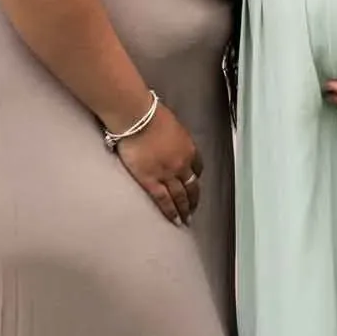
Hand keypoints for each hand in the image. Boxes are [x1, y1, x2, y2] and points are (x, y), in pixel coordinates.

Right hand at [115, 103, 201, 224]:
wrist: (138, 118)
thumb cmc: (151, 115)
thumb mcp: (171, 125)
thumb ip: (173, 137)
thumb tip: (168, 139)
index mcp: (188, 148)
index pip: (197, 167)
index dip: (196, 177)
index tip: (194, 183)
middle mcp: (182, 164)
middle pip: (192, 186)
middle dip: (193, 199)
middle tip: (193, 209)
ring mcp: (168, 174)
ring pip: (180, 197)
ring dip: (184, 210)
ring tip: (186, 220)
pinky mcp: (151, 181)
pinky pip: (164, 201)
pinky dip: (171, 212)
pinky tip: (174, 220)